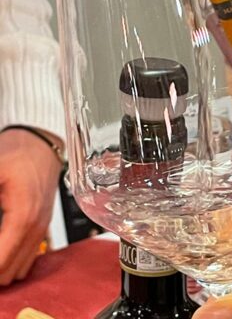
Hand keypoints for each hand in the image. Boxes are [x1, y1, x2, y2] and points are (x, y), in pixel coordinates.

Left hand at [0, 129, 62, 284]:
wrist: (41, 145)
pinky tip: (0, 248)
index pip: (1, 261)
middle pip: (8, 272)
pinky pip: (26, 259)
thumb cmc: (20, 154)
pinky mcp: (41, 227)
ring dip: (1, 267)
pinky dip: (9, 261)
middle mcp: (36, 227)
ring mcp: (41, 229)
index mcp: (24, 216)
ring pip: (18, 270)